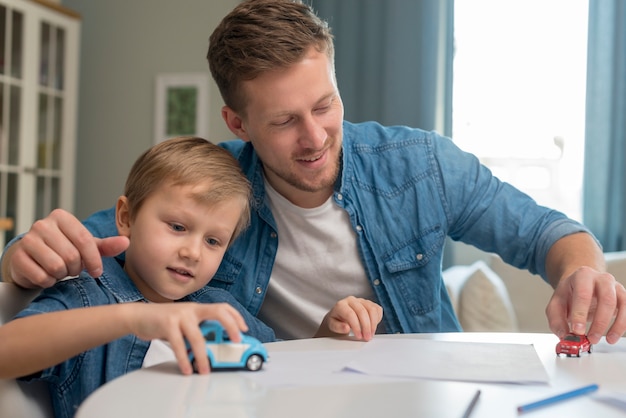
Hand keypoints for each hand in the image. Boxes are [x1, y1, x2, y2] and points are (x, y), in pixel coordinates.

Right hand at [2, 209, 128, 287]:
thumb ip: (107, 245)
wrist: (31, 257)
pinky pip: (41, 276)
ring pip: (56, 266)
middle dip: (76, 268)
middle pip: (71, 255)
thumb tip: (126, 241)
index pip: (84, 240)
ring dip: (62, 275)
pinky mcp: (18, 257)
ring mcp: (27, 240)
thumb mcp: (87, 245)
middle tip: (73, 269)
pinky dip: (48, 281)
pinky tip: (47, 275)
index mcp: (62, 217)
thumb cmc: (63, 248)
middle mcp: (43, 225)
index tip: (97, 272)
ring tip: (60, 270)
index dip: (94, 260)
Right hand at [126, 302, 247, 374]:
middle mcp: (192, 309)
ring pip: (197, 337)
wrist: (139, 316)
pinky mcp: (167, 324)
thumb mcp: (184, 322)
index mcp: (198, 309)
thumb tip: (213, 347)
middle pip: (217, 312)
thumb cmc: (164, 321)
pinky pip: (179, 345)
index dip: (236, 317)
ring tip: (205, 370)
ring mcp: (180, 316)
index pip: (222, 307)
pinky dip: (183, 359)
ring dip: (203, 356)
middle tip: (236, 341)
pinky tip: (186, 368)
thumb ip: (198, 330)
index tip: (244, 330)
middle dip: (231, 326)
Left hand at [315, 296, 381, 340]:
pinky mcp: (370, 303)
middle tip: (367, 338)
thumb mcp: (332, 325)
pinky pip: (377, 310)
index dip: (356, 326)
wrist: (340, 316)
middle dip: (366, 326)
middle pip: (362, 311)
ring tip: (370, 335)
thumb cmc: (336, 320)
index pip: (350, 314)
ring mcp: (362, 300)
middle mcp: (352, 300)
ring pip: (372, 310)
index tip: (358, 336)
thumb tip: (346, 327)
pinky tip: (372, 327)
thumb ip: (338, 327)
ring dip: (373, 324)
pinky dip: (377, 320)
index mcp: (341, 305)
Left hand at [546, 266, 625, 343]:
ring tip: (606, 340)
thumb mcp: (556, 304)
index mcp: (582, 276)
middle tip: (591, 338)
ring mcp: (615, 287)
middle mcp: (601, 278)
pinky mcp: (623, 296)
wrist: (580, 285)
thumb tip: (564, 335)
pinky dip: (622, 325)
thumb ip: (556, 320)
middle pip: (606, 299)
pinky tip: (613, 336)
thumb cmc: (569, 294)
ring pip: (621, 304)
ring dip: (615, 326)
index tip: (577, 330)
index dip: (580, 314)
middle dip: (599, 322)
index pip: (583, 294)